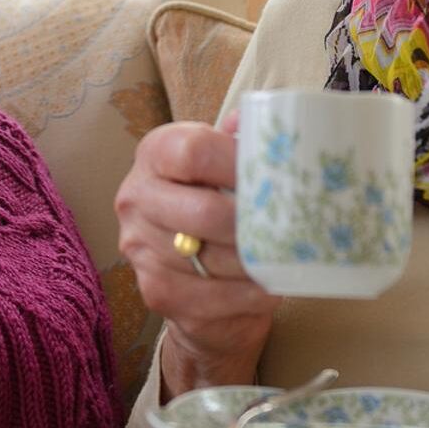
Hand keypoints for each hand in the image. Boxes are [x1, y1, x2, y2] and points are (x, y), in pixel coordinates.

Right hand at [115, 112, 278, 397]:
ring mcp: (141, 250)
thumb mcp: (223, 159)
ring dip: (256, 265)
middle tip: (292, 228)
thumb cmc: (213, 194)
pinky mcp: (154, 293)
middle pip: (203, 213)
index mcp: (155, 153)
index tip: (274, 178)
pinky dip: (247, 297)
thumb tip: (275, 127)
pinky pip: (210, 300)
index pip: (193, 152)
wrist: (183, 253)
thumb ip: (244, 140)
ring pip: (212, 262)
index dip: (239, 165)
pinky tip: (268, 288)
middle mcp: (136, 198)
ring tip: (288, 261)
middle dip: (253, 224)